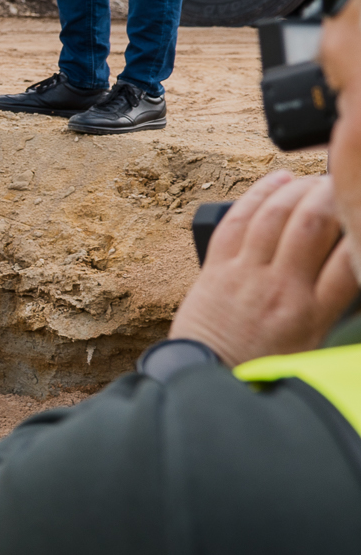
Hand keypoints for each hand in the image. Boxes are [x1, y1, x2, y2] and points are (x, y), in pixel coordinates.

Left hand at [170, 171, 357, 366]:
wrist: (208, 375)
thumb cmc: (265, 364)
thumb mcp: (317, 344)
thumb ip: (338, 307)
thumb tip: (354, 266)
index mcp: (312, 313)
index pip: (350, 258)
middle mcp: (279, 287)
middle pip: (312, 223)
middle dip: (333, 194)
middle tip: (346, 184)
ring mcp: (244, 273)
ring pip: (276, 214)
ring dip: (300, 189)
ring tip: (319, 180)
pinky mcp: (216, 266)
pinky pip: (237, 219)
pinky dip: (259, 193)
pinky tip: (279, 179)